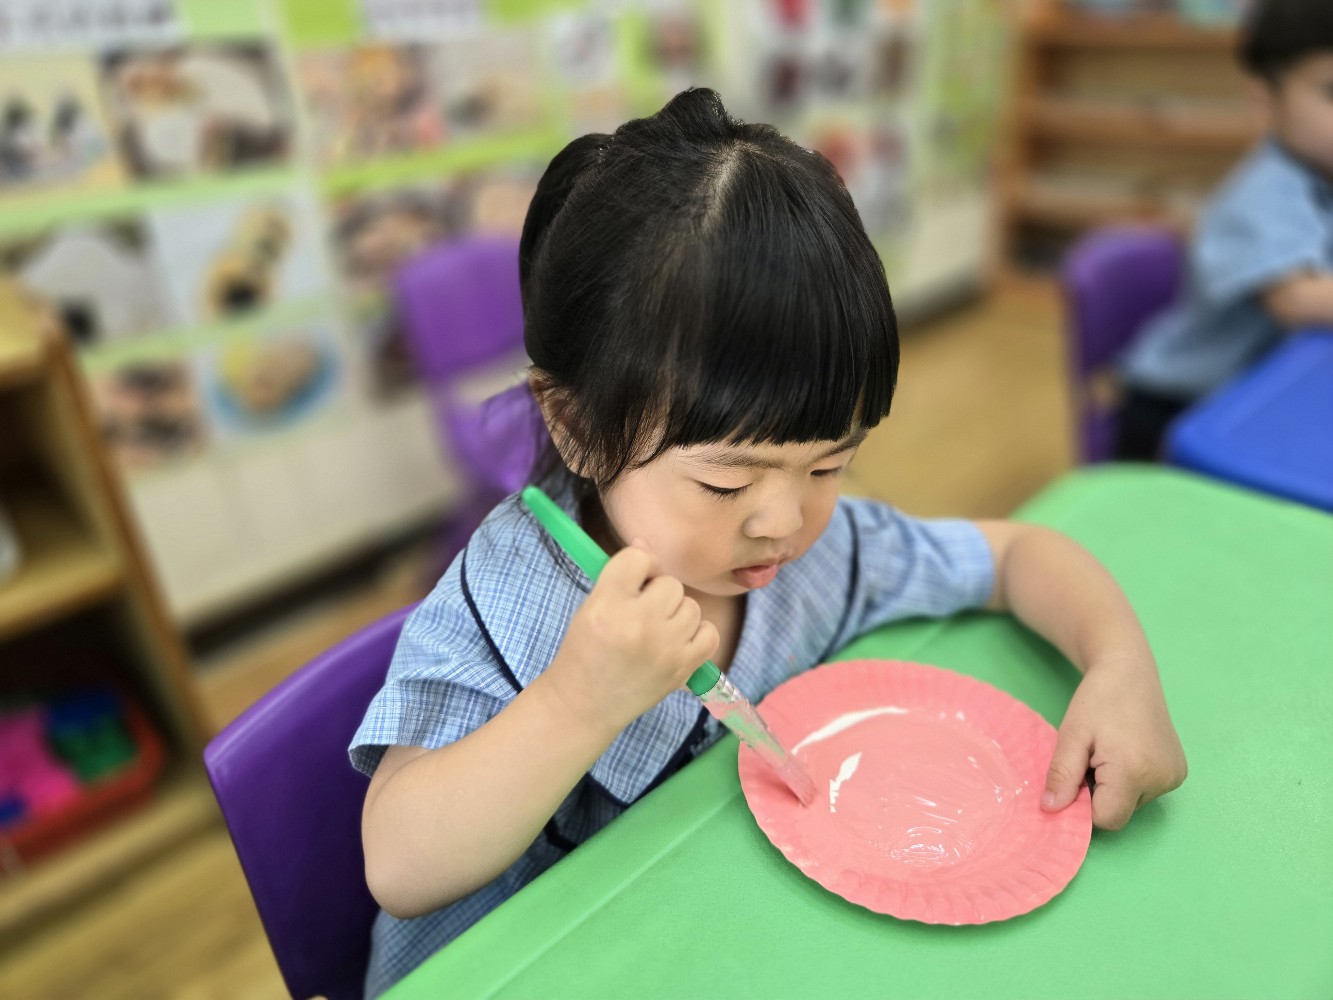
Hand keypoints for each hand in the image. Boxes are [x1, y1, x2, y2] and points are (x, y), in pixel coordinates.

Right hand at [541, 538, 718, 733]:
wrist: (585, 705)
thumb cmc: (585, 652)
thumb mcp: (591, 608)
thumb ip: (620, 576)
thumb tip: (645, 543)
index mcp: (607, 606)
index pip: (638, 559)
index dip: (638, 567)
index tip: (632, 582)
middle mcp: (638, 625)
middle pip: (670, 583)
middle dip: (657, 595)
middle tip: (640, 614)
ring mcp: (664, 648)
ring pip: (691, 606)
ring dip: (676, 615)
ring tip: (655, 633)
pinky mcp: (682, 668)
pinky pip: (709, 633)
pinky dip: (697, 635)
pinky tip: (676, 642)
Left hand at [1042, 654, 1186, 829]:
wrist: (1129, 671)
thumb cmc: (1097, 700)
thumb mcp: (1071, 736)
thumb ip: (1061, 775)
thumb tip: (1050, 809)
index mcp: (1134, 772)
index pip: (1105, 819)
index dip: (1084, 804)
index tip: (1075, 776)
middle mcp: (1162, 780)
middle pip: (1119, 812)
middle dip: (1098, 794)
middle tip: (1090, 759)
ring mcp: (1174, 776)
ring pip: (1131, 803)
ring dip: (1113, 787)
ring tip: (1108, 752)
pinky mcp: (1178, 772)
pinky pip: (1146, 791)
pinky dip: (1130, 780)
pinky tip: (1125, 752)